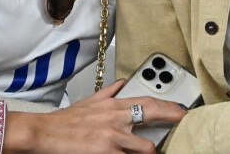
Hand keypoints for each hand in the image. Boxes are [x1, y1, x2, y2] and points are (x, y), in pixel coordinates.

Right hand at [31, 79, 186, 152]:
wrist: (46, 133)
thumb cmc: (66, 121)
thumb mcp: (90, 101)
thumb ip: (108, 93)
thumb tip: (120, 83)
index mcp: (114, 105)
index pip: (148, 101)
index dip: (167, 105)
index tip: (181, 110)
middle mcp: (117, 118)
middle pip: (152, 114)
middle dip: (171, 118)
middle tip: (183, 122)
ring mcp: (113, 137)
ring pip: (145, 147)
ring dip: (148, 151)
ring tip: (148, 152)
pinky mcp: (106, 153)